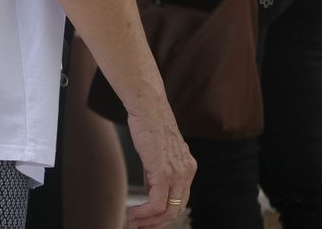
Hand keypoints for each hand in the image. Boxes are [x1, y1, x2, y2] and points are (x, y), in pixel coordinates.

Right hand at [126, 105, 196, 226]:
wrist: (147, 106)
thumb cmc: (149, 122)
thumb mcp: (157, 151)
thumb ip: (156, 171)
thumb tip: (149, 188)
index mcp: (187, 167)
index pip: (179, 200)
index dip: (163, 215)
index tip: (147, 220)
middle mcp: (186, 172)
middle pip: (176, 210)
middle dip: (156, 223)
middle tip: (139, 227)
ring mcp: (177, 173)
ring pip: (168, 210)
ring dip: (149, 221)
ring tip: (133, 222)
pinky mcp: (163, 171)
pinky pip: (157, 202)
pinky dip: (145, 212)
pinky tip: (134, 212)